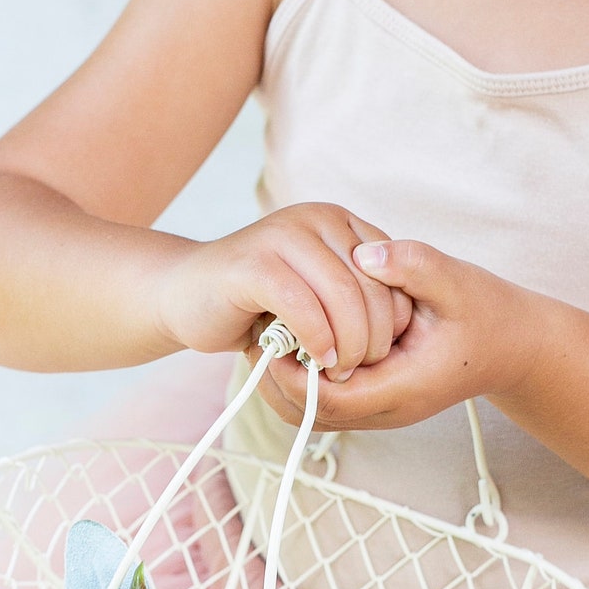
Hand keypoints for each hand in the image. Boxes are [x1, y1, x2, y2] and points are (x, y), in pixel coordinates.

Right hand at [153, 203, 411, 377]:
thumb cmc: (257, 303)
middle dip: (374, 336)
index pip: (392, 269)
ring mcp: (281, 235)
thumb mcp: (317, 291)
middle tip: (359, 369)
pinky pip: (301, 305)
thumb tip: (403, 323)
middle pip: (372, 284)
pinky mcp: (252, 264)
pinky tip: (315, 359)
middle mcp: (315, 219)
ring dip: (348, 343)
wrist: (185, 295)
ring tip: (337, 369)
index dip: (396, 316)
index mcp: (338, 221)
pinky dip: (315, 339)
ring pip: (341, 294)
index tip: (383, 351)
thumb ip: (354, 293)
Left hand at [257, 239, 545, 429]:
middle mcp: (387, 408)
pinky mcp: (376, 397)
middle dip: (276, 377)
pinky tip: (295, 335)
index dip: (292, 371)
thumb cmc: (489, 314)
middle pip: (310, 414)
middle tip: (256, 330)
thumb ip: (413, 267)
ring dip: (283, 379)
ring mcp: (381, 408)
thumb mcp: (457, 282)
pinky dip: (300, 376)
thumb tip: (364, 253)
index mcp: (404, 387)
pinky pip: (324, 400)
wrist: (515, 345)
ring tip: (267, 333)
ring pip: (312, 413)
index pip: (330, 398)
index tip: (272, 329)